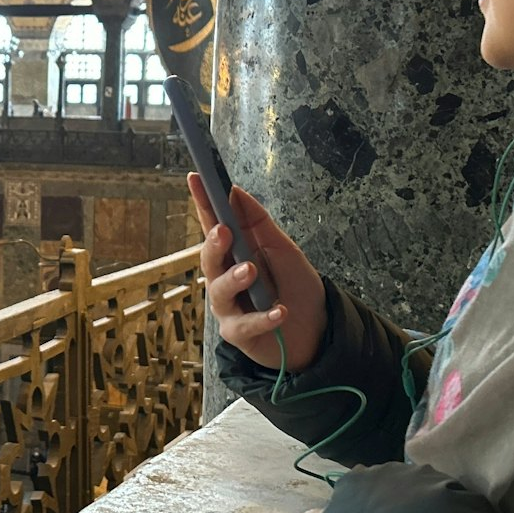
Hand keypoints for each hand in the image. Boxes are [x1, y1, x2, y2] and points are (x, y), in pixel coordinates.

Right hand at [187, 173, 327, 371]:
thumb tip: (235, 190)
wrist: (317, 328)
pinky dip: (263, 317)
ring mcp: (229, 307)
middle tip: (224, 231)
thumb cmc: (295, 286)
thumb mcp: (281, 247)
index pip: (213, 225)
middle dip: (214, 245)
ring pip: (220, 291)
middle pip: (209, 260)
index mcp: (233, 254)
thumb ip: (257, 223)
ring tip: (250, 271)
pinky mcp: (240, 333)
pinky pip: (246, 324)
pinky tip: (279, 310)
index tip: (196, 179)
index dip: (203, 202)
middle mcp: (224, 279)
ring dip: (234, 278)